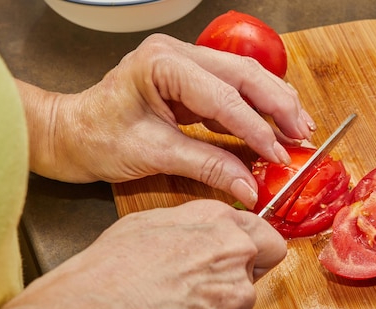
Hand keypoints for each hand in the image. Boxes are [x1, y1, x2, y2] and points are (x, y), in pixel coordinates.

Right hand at [16, 200, 286, 308]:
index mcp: (221, 231)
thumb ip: (193, 227)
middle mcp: (237, 269)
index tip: (246, 261)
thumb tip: (202, 235)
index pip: (269, 241)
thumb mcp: (147, 224)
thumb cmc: (108, 274)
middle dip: (225, 287)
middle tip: (186, 294)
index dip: (256, 253)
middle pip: (249, 281)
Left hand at [22, 34, 315, 207]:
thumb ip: (207, 166)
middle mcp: (176, 54)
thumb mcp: (153, 155)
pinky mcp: (188, 79)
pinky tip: (273, 125)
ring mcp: (184, 63)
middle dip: (278, 106)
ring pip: (243, 76)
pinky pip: (231, 89)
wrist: (71, 132)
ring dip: (273, 103)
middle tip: (304, 135)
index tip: (280, 154)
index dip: (257, 128)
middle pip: (244, 74)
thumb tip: (250, 187)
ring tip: (298, 128)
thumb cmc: (97, 138)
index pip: (223, 97)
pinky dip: (254, 109)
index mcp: (161, 64)